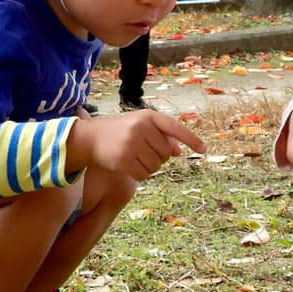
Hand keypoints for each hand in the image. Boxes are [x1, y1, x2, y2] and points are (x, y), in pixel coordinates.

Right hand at [69, 110, 204, 182]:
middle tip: (143, 152)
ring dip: (149, 167)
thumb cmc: (120, 132)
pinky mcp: (123, 159)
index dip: (191, 139)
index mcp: (148, 116)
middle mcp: (141, 127)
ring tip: (135, 158)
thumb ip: (160, 135)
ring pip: (156, 165)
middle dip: (159, 157)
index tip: (203, 150)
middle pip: (166, 153)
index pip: (175, 127)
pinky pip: (144, 174)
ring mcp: (132, 143)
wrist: (89, 138)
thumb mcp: (140, 126)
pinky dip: (140, 175)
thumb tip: (179, 151)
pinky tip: (129, 167)